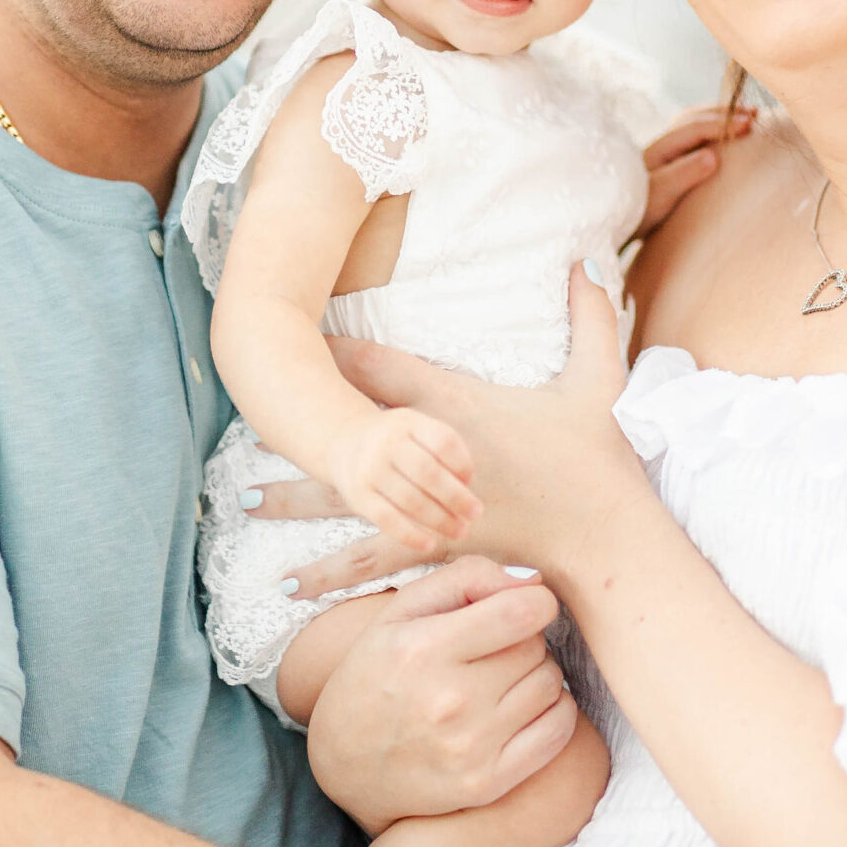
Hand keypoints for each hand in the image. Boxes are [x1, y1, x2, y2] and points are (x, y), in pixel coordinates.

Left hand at [256, 266, 642, 589]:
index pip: (383, 369)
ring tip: (245, 501)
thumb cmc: (595, 457)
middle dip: (293, 419)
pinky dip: (326, 573)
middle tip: (247, 412)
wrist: (601, 531)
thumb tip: (591, 259)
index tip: (303, 335)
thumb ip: (591, 315)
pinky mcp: (430, 548)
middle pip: (344, 429)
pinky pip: (367, 559)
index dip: (340, 351)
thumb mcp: (596, 379)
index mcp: (456, 406)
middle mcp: (427, 454)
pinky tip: (288, 587)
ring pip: (342, 500)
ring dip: (292, 500)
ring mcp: (424, 504)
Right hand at [306, 555, 576, 832]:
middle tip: (495, 647)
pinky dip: (552, 710)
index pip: (521, 612)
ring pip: (550, 685)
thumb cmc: (375, 674)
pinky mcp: (487, 783)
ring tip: (502, 678)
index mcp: (423, 650)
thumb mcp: (399, 612)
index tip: (522, 606)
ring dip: (536, 673)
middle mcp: (449, 701)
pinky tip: (522, 706)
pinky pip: (558, 732)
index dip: (535, 600)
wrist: (346, 765)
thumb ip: (466, 578)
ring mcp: (470, 748)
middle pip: (535, 648)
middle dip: (524, 638)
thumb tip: (532, 580)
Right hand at [332, 406, 480, 551]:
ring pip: (411, 500)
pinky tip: (429, 544)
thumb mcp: (417, 430)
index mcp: (408, 422)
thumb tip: (466, 486)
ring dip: (440, 520)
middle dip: (457, 498)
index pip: (444, 441)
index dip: (463, 464)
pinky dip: (411, 535)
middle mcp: (387, 443)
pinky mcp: (358, 496)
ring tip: (460, 531)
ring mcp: (370, 469)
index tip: (471, 482)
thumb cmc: (396, 442)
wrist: (344, 443)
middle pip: (429, 473)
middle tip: (475, 514)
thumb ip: (444, 452)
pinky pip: (387, 519)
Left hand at [637, 105, 752, 240]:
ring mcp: (661, 151)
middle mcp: (659, 145)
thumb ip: (685, 174)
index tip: (749, 124)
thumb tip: (713, 155)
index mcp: (659, 149)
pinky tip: (722, 135)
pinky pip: (690, 135)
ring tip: (744, 117)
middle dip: (723, 114)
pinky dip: (709, 128)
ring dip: (717, 118)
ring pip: (691, 123)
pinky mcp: (665, 161)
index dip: (722, 124)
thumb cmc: (638, 212)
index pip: (694, 128)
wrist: (614, 222)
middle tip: (754, 114)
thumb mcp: (661, 195)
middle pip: (693, 118)